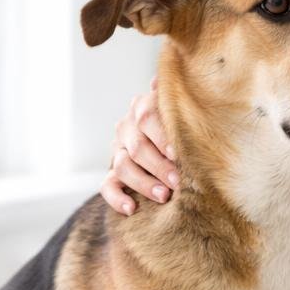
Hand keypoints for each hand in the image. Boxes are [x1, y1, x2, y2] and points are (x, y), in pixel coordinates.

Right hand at [102, 76, 179, 215]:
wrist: (170, 139)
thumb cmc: (183, 123)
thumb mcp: (181, 108)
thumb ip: (175, 98)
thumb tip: (161, 80)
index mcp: (143, 107)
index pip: (146, 117)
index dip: (162, 136)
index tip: (177, 153)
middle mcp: (127, 127)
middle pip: (136, 146)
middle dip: (158, 165)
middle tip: (178, 181)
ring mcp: (117, 151)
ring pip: (122, 166)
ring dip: (143, 182)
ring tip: (164, 195)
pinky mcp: (113, 174)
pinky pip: (107, 186)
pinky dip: (117, 199)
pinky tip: (132, 209)